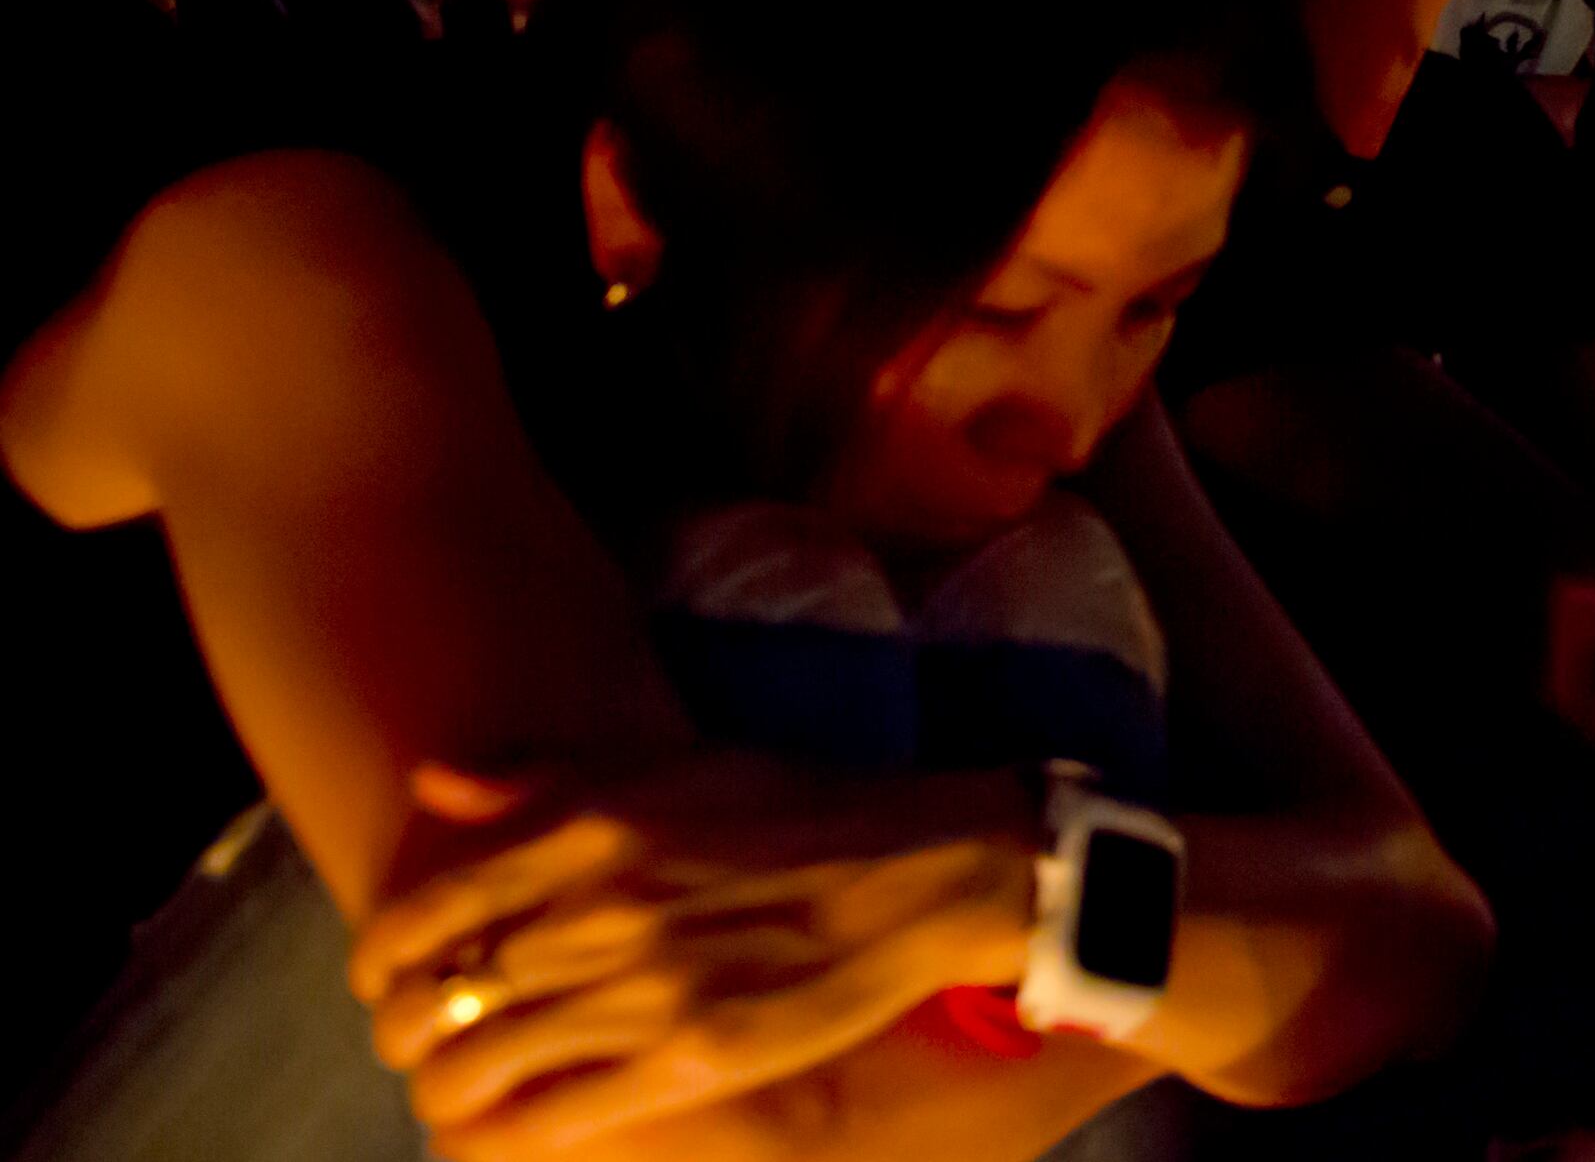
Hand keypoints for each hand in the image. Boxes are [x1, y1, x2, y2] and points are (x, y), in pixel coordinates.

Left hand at [354, 757, 1036, 1154]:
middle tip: (424, 1041)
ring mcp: (643, 994)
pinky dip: (494, 1139)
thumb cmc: (800, 810)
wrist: (923, 871)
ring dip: (443, 1094)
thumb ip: (546, 775)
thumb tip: (434, 783)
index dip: (376, 963)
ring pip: (471, 1074)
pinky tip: (493, 1135)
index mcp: (591, 833)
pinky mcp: (689, 1062)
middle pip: (433, 1005)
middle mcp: (601, 914)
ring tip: (457, 1093)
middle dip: (404, 1036)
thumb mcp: (675, 766)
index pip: (422, 916)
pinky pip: (544, 1124)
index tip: (383, 979)